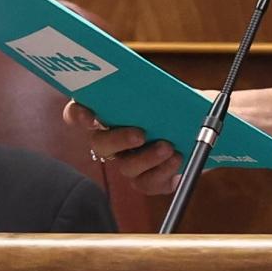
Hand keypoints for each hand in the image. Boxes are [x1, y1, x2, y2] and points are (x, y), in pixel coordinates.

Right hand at [62, 100, 181, 195]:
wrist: (194, 129)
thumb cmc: (174, 106)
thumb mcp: (164, 92)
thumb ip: (152, 89)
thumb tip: (152, 88)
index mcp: (108, 114)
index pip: (77, 113)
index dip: (77, 115)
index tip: (90, 116)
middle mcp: (112, 141)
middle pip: (100, 145)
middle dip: (118, 140)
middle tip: (140, 134)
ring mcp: (127, 162)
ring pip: (126, 167)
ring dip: (147, 157)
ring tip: (168, 147)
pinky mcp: (146, 180)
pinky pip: (148, 182)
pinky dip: (163, 171)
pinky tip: (177, 158)